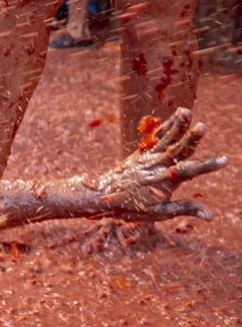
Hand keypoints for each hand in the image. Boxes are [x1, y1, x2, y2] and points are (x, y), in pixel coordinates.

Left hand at [92, 109, 224, 221]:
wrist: (101, 196)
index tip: (225, 160)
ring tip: (186, 110)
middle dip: (191, 138)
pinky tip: (175, 116)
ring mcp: (148, 157)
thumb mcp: (159, 213)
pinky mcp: (141, 153)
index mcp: (164, 181)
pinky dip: (165, 127)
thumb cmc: (132, 208)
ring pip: (166, 138)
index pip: (190, 171)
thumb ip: (185, 209)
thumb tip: (212, 216)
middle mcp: (157, 166)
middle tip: (203, 125)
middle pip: (177, 149)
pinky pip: (155, 137)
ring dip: (177, 125)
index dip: (207, 166)